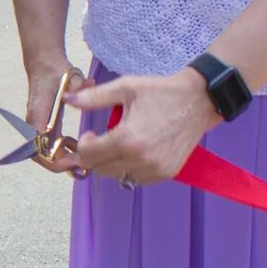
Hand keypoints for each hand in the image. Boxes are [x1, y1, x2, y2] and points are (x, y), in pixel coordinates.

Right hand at [25, 57, 86, 173]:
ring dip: (59, 157)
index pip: (39, 147)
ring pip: (42, 151)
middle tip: (81, 164)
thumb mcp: (70, 77)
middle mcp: (33, 123)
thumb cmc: (56, 71)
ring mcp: (35, 125)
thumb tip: (89, 86)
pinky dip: (59, 149)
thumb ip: (79, 85)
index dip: (54, 160)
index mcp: (39, 115)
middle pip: (40, 155)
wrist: (44, 63)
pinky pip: (45, 144)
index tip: (73, 161)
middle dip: (59, 163)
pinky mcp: (39, 124)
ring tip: (80, 155)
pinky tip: (73, 144)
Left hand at [68, 69, 220, 186]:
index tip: (91, 134)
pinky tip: (137, 151)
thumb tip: (68, 99)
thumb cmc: (161, 91)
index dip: (83, 145)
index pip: (89, 155)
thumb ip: (93, 97)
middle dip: (96, 155)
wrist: (198, 100)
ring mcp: (155, 169)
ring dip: (113, 164)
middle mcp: (140, 159)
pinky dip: (131, 169)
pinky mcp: (167, 173)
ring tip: (122, 143)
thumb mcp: (125, 87)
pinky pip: (137, 179)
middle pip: (100, 169)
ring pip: (118, 177)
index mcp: (127, 138)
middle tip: (103, 139)